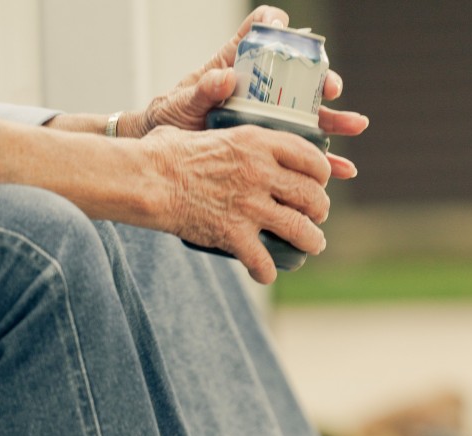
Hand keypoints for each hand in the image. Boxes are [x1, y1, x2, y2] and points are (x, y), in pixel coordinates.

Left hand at [122, 5, 367, 179]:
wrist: (170, 164)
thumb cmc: (173, 124)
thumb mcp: (181, 106)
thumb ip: (201, 91)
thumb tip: (224, 78)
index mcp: (239, 66)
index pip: (261, 32)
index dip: (275, 24)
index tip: (285, 28)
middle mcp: (263, 92)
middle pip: (300, 78)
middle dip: (321, 80)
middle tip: (331, 89)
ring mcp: (272, 121)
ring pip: (312, 117)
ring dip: (336, 121)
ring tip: (356, 124)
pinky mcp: (275, 151)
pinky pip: (306, 157)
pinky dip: (326, 163)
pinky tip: (345, 170)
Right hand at [144, 123, 330, 284]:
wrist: (149, 180)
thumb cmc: (168, 153)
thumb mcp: (209, 130)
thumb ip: (231, 136)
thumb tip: (222, 126)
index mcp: (258, 143)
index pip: (310, 157)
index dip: (322, 173)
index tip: (319, 182)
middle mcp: (261, 173)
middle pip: (311, 195)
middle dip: (320, 209)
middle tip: (316, 217)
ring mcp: (250, 206)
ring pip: (299, 229)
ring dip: (311, 240)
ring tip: (313, 245)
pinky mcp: (234, 234)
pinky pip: (263, 261)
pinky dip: (267, 271)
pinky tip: (266, 273)